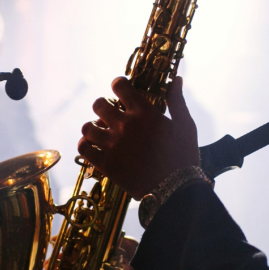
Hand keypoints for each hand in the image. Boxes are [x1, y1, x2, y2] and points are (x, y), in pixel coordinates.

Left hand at [78, 76, 198, 198]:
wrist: (176, 189)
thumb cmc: (183, 156)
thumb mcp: (185, 126)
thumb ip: (177, 101)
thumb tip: (177, 80)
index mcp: (144, 112)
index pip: (120, 86)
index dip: (118, 84)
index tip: (120, 89)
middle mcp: (125, 125)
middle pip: (98, 104)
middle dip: (102, 106)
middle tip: (108, 114)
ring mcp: (113, 145)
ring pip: (87, 127)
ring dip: (92, 127)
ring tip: (99, 132)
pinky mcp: (106, 164)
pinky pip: (83, 149)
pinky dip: (85, 145)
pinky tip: (92, 146)